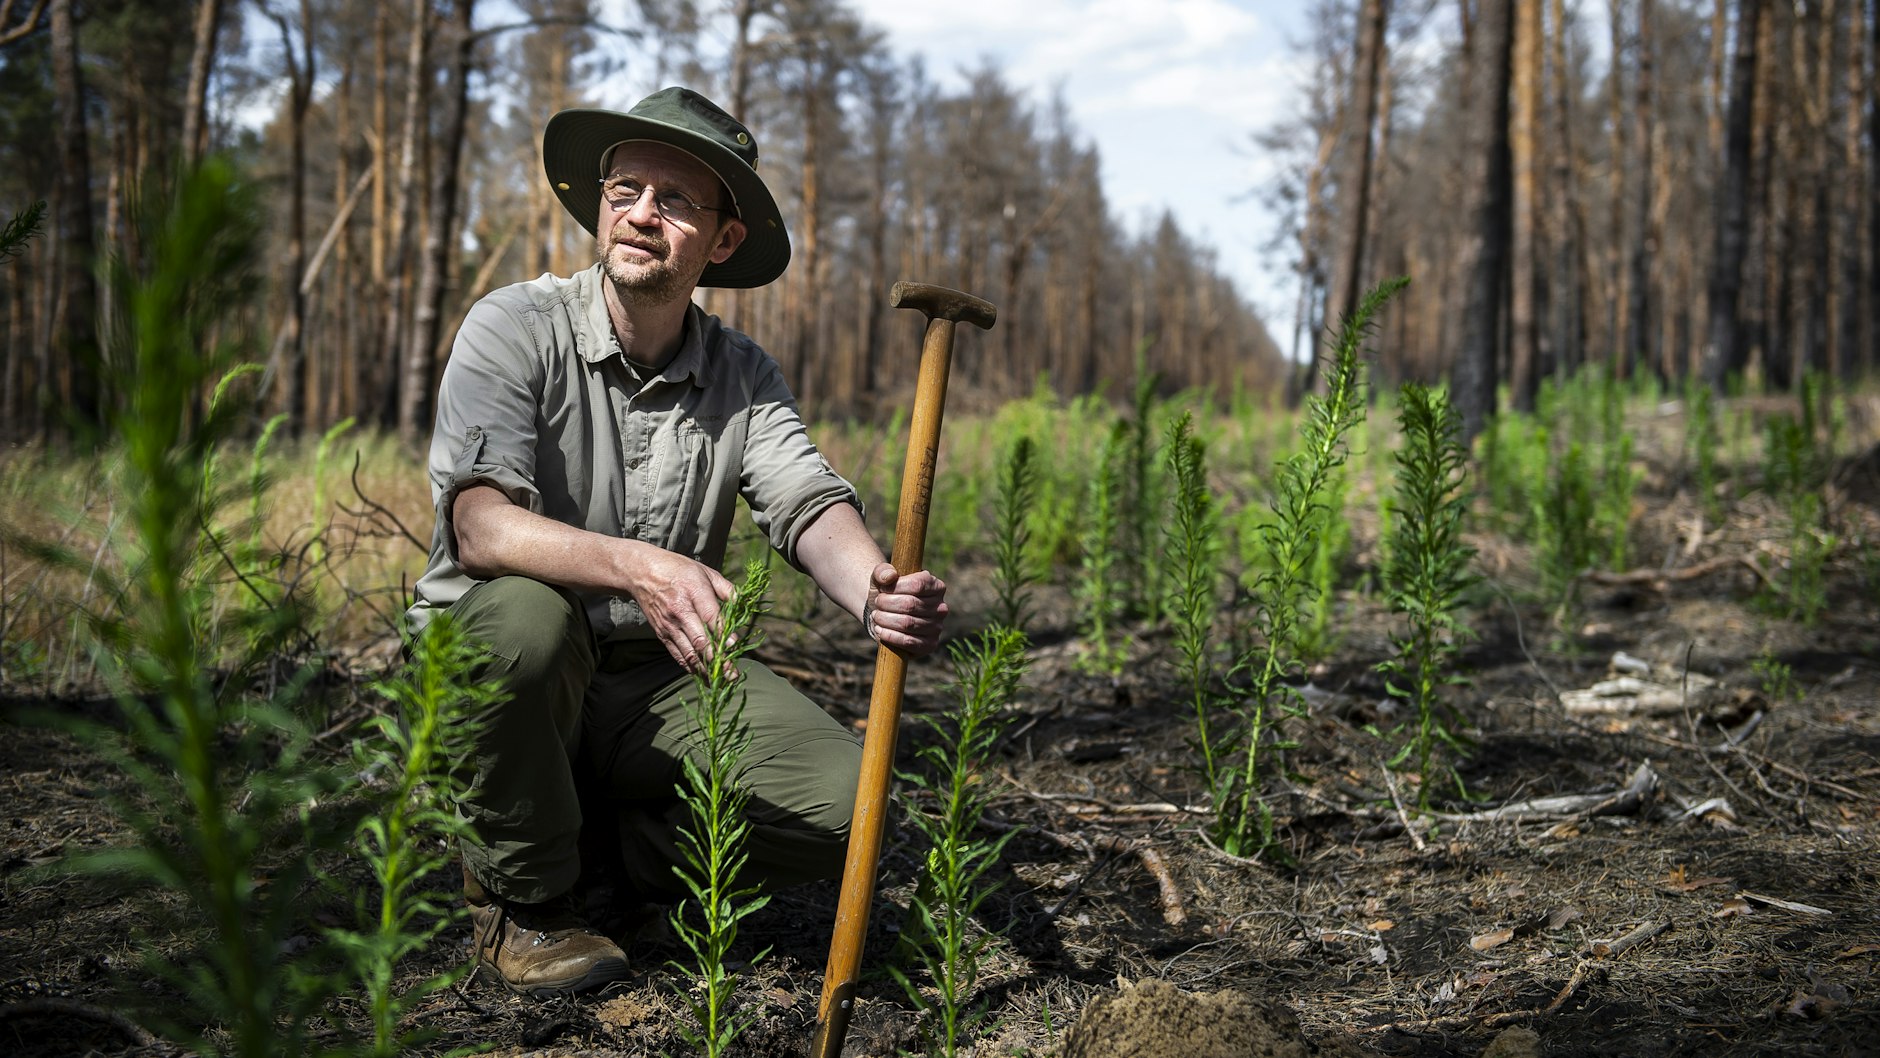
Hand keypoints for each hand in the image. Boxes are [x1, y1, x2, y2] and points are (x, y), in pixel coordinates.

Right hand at [628, 545, 736, 673]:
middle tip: (732, 675)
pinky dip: (691, 668)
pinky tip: (704, 677)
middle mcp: (680, 612)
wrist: (642, 573)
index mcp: (693, 592)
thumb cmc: (679, 570)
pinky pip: (678, 655)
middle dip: (718, 661)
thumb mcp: (706, 572)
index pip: (711, 617)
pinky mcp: (662, 635)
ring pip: (689, 654)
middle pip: (700, 641)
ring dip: (705, 670)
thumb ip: (727, 589)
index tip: (735, 647)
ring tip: (721, 682)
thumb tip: (744, 605)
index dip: (723, 635)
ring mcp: (669, 626)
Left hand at [863, 563, 947, 656]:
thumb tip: (890, 576)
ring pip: (908, 623)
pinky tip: (879, 630)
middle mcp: (941, 607)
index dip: (896, 587)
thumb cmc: (886, 593)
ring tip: (876, 616)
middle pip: (910, 604)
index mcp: (936, 586)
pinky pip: (909, 642)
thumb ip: (882, 571)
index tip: (882, 588)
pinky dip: (890, 636)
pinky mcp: (930, 645)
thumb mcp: (881, 577)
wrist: (885, 616)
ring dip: (885, 620)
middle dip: (887, 604)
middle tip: (877, 603)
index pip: (917, 585)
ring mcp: (937, 627)